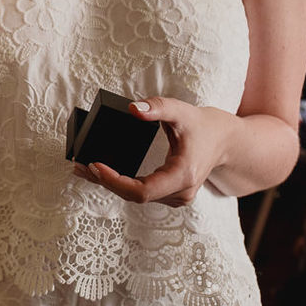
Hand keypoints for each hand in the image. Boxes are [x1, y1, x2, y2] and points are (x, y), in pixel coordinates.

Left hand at [73, 96, 233, 206]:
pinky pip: (142, 193)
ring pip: (136, 196)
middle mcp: (180, 193)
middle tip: (80, 165)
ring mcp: (177, 197)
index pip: (141, 191)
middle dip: (105, 181)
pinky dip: (121, 184)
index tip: (94, 166)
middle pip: (135, 195)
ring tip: (83, 169)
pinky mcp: (171, 194)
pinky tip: (102, 174)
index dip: (115, 182)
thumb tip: (133, 108)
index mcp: (182, 176)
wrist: (225, 139)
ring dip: (110, 184)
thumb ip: (157, 107)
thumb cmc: (203, 125)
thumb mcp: (181, 110)